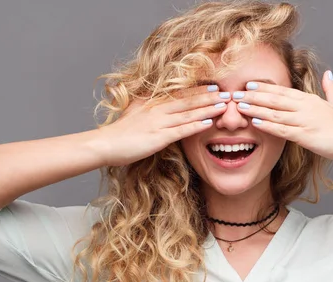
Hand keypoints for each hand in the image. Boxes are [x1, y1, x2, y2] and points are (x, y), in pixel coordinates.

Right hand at [97, 85, 229, 166]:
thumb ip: (148, 109)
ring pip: (188, 113)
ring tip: (224, 105)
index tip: (215, 85)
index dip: (199, 89)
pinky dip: (196, 125)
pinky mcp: (158, 137)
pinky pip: (181, 130)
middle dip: (209, 96)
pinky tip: (209, 122)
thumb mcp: (135, 114)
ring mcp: (158, 122)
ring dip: (208, 108)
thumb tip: (158, 107)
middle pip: (188, 100)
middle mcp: (157, 108)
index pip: (180, 93)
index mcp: (152, 102)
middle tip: (227, 93)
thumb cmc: (119, 133)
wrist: (104, 144)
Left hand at [232, 72, 332, 161]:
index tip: (248, 85)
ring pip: (275, 112)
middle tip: (236, 94)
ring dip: (256, 109)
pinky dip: (268, 125)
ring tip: (239, 106)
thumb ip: (331, 89)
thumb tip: (329, 74)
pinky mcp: (305, 135)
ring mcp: (305, 120)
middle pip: (274, 99)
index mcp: (310, 99)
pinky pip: (282, 129)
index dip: (264, 87)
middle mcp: (305, 107)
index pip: (282, 91)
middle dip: (253, 96)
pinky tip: (255, 122)